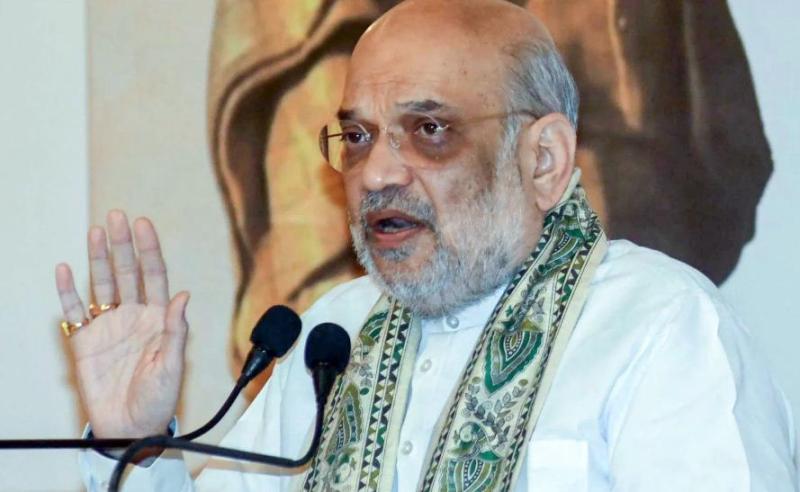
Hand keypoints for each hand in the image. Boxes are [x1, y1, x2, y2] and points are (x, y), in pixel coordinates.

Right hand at [55, 210, 188, 437]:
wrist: (131, 427)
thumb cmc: (159, 398)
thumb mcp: (173, 365)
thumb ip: (176, 330)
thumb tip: (182, 295)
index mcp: (158, 318)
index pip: (154, 275)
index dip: (149, 250)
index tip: (143, 224)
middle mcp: (133, 315)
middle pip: (126, 272)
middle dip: (122, 245)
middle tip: (117, 217)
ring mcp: (107, 326)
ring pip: (100, 285)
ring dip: (97, 259)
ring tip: (95, 232)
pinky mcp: (84, 342)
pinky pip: (73, 312)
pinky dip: (67, 292)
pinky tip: (65, 269)